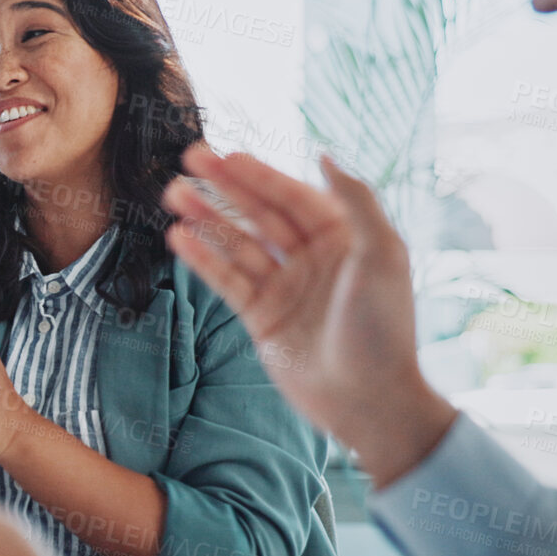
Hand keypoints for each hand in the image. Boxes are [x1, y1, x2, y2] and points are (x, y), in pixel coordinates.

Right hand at [161, 148, 455, 482]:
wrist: (368, 400)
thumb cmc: (383, 328)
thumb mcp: (382, 256)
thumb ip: (358, 201)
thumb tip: (324, 155)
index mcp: (343, 239)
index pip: (293, 197)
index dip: (259, 176)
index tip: (226, 156)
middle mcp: (311, 259)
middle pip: (259, 214)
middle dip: (225, 187)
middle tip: (189, 159)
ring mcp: (284, 288)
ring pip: (237, 244)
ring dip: (206, 218)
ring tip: (173, 194)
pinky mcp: (261, 317)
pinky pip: (227, 281)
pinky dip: (203, 259)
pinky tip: (179, 237)